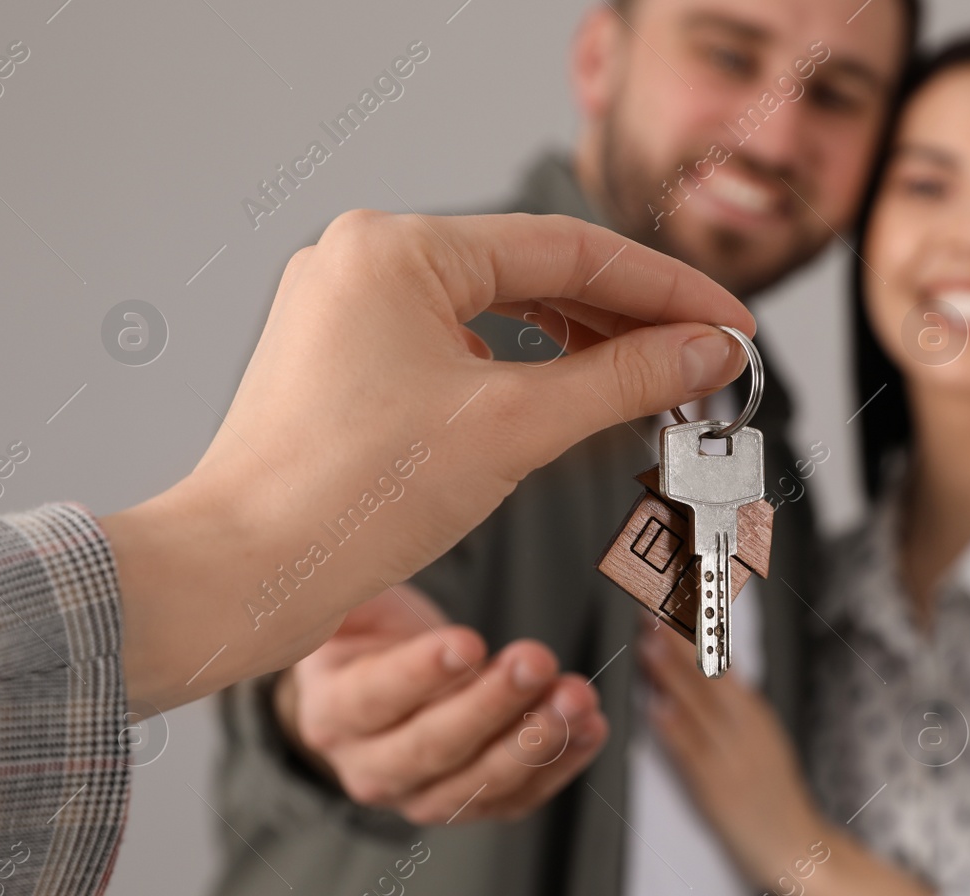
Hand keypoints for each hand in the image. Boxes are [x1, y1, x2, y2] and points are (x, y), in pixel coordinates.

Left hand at [100, 211, 753, 710]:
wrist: (242, 575)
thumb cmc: (344, 500)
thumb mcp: (514, 429)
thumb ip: (623, 380)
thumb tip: (704, 352)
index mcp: (396, 248)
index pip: (568, 247)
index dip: (665, 291)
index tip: (727, 326)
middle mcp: (366, 263)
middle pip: (535, 272)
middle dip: (627, 320)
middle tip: (703, 360)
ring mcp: (351, 312)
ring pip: (499, 311)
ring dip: (581, 346)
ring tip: (652, 383)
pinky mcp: (347, 362)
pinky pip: (461, 348)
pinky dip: (525, 372)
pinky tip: (571, 398)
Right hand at [276, 584, 607, 823]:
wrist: (381, 681)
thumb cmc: (370, 632)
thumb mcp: (349, 602)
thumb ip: (346, 587)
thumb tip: (352, 563)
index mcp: (331, 712)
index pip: (375, 698)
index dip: (421, 674)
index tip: (469, 643)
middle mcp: (369, 767)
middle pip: (433, 746)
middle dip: (492, 704)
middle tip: (536, 660)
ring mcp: (421, 795)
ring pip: (479, 781)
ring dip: (536, 741)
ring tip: (578, 697)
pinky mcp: (472, 803)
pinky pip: (519, 796)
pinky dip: (561, 764)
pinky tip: (593, 727)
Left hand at [638, 625, 824, 888]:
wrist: (799, 849)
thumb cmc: (774, 797)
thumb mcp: (761, 738)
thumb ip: (733, 706)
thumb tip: (706, 670)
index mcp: (752, 712)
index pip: (720, 658)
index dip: (696, 627)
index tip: (675, 596)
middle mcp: (744, 726)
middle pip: (708, 672)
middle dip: (678, 637)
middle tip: (653, 604)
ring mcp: (731, 754)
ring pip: (698, 704)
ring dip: (670, 670)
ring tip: (648, 640)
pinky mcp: (717, 786)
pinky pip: (691, 752)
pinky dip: (673, 727)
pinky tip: (655, 707)